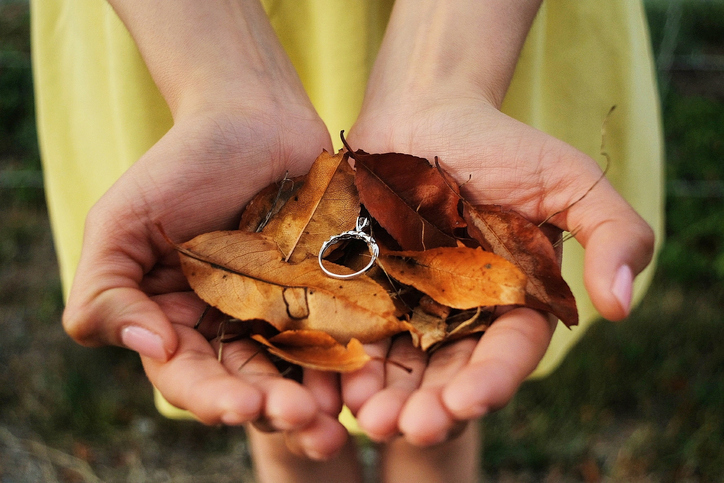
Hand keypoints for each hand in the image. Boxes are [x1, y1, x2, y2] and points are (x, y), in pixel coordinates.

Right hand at [62, 105, 348, 457]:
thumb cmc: (181, 165)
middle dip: (273, 411)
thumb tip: (149, 346)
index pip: (189, 377)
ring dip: (315, 402)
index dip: (212, 399)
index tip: (242, 407)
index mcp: (177, 320)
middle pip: (249, 387)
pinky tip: (364, 376)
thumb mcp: (121, 223)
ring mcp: (283, 312)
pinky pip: (340, 333)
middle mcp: (230, 327)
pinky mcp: (327, 292)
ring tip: (334, 422)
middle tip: (302, 421)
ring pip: (297, 374)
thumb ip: (106, 291)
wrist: (254, 115)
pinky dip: (349, 361)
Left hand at [341, 95, 653, 444]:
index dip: (490, 382)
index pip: (507, 353)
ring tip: (365, 418)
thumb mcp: (569, 179)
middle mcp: (462, 314)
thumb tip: (621, 305)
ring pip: (399, 366)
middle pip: (449, 374)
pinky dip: (346, 361)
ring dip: (385, 398)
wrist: (423, 113)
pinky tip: (335, 382)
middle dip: (431, 407)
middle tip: (407, 427)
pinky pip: (355, 333)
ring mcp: (410, 305)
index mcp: (514, 300)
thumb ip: (614, 233)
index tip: (466, 402)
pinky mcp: (366, 291)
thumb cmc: (500, 143)